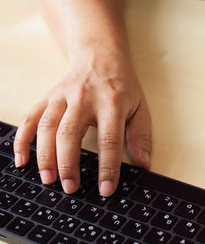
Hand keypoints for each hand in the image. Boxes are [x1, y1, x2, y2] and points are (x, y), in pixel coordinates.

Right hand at [13, 51, 151, 196]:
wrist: (100, 53)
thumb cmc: (122, 85)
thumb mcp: (139, 107)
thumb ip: (141, 135)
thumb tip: (143, 165)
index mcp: (112, 102)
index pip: (109, 139)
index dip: (108, 167)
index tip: (106, 190)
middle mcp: (84, 97)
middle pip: (71, 133)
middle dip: (68, 164)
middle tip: (70, 188)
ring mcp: (63, 96)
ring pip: (47, 126)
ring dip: (45, 155)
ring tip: (48, 179)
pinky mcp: (48, 96)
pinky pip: (30, 118)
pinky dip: (22, 139)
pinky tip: (22, 160)